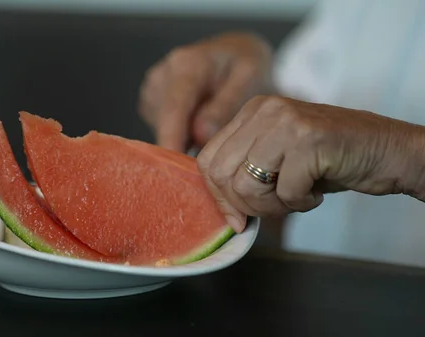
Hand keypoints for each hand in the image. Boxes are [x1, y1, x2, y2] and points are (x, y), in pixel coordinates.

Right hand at [138, 32, 273, 152]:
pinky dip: (181, 136)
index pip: (174, 108)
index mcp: (186, 65)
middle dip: (184, 146)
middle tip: (214, 162)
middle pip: (166, 123)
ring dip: (186, 140)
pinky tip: (199, 126)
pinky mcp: (151, 104)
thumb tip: (201, 135)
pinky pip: (164, 130)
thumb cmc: (246, 64)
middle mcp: (162, 75)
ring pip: (164, 130)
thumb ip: (226, 105)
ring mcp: (153, 90)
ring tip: (213, 132)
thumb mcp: (249, 78)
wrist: (235, 53)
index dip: (171, 139)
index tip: (174, 166)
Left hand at [197, 95, 424, 231]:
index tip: (236, 216)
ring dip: (273, 206)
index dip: (217, 196)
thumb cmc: (330, 159)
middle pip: (222, 174)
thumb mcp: (279, 158)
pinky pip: (286, 192)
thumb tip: (222, 208)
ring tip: (297, 197)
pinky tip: (317, 192)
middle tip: (274, 206)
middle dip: (244, 204)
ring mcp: (287, 123)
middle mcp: (265, 111)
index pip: (208, 159)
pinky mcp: (309, 140)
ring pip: (247, 186)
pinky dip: (301, 204)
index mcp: (252, 112)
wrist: (387, 150)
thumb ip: (246, 171)